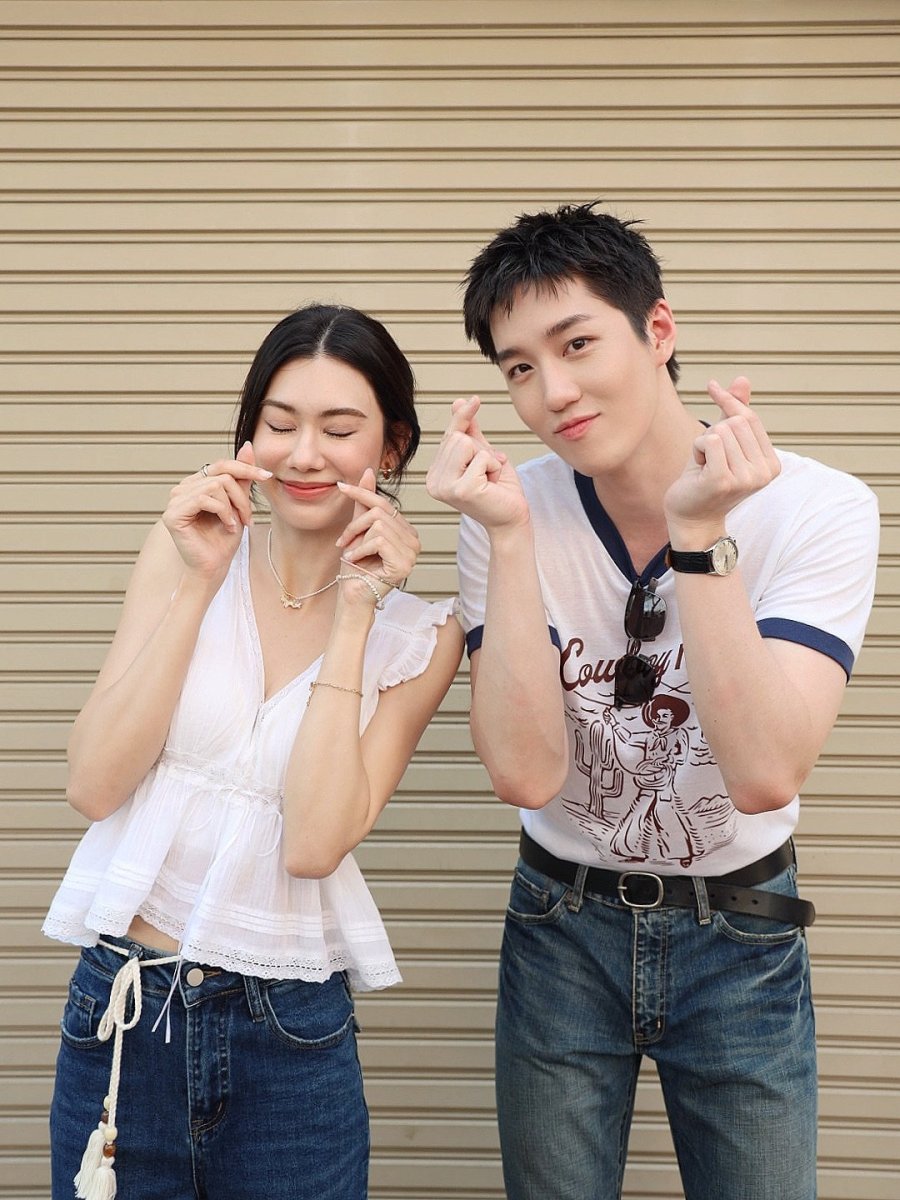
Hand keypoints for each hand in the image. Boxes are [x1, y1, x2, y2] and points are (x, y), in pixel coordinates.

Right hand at [162, 442, 271, 578]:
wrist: (215, 567)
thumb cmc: (224, 538)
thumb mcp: (239, 503)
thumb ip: (241, 477)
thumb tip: (248, 444)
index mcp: (196, 483)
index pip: (222, 465)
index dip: (246, 468)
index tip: (267, 476)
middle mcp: (183, 488)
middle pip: (222, 475)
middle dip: (242, 496)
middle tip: (248, 518)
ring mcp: (175, 499)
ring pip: (216, 486)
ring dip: (234, 507)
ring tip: (237, 524)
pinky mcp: (172, 513)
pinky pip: (204, 499)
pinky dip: (223, 513)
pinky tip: (228, 526)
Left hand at [335, 467, 420, 606]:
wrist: (353, 595)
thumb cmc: (356, 567)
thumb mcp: (358, 529)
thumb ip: (364, 503)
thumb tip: (369, 471)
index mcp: (406, 531)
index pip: (384, 503)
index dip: (362, 493)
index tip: (341, 486)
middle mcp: (414, 540)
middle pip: (380, 512)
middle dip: (355, 525)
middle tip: (343, 542)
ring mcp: (412, 553)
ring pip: (378, 526)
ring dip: (357, 540)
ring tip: (351, 554)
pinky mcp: (404, 563)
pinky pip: (378, 541)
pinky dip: (361, 549)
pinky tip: (357, 561)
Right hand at [425, 396, 529, 532]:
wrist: (512, 519)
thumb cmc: (499, 491)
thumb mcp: (484, 456)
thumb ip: (470, 432)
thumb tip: (458, 402)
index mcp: (435, 475)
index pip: (448, 437)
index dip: (463, 418)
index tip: (475, 399)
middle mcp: (434, 482)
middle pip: (458, 438)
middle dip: (482, 450)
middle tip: (489, 473)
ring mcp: (445, 487)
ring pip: (467, 444)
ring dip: (488, 458)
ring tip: (489, 479)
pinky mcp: (461, 490)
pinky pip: (481, 458)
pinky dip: (494, 467)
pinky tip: (492, 486)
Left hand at [664, 377, 780, 541]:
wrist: (691, 517)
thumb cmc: (705, 477)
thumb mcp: (724, 442)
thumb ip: (736, 412)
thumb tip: (742, 379)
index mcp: (772, 464)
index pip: (750, 418)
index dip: (728, 402)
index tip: (712, 387)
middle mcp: (765, 472)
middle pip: (735, 422)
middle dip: (713, 433)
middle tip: (709, 459)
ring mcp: (746, 478)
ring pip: (720, 431)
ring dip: (703, 445)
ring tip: (705, 467)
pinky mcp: (724, 480)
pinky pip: (709, 441)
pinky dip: (697, 449)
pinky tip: (698, 470)